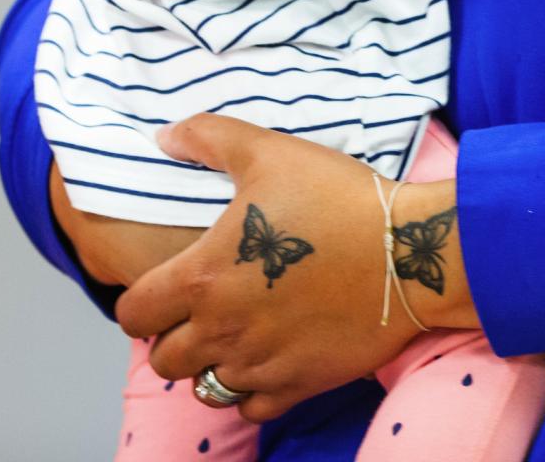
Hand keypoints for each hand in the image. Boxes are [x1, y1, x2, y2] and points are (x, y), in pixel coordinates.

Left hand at [114, 115, 414, 423]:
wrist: (411, 251)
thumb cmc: (339, 199)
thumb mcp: (270, 152)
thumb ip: (209, 138)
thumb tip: (165, 136)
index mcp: (202, 278)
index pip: (134, 313)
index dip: (143, 300)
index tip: (167, 288)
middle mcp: (222, 330)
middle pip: (164, 359)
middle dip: (174, 336)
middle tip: (203, 311)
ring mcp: (260, 363)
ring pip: (203, 388)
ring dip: (210, 365)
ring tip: (234, 337)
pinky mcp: (299, 384)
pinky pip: (250, 409)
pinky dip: (251, 391)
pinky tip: (268, 359)